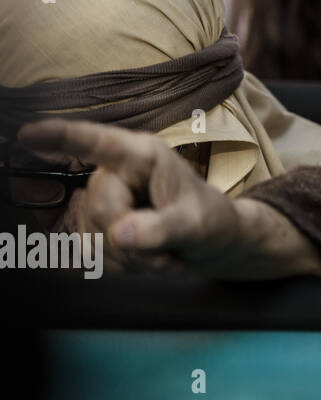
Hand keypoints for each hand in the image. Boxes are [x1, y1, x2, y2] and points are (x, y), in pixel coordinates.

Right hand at [17, 120, 320, 277]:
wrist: (212, 241)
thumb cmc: (211, 220)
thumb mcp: (197, 224)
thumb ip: (162, 228)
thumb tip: (121, 234)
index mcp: (142, 156)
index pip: (98, 143)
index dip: (61, 137)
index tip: (29, 133)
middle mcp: (116, 173)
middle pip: (99, 211)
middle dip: (134, 240)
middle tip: (170, 248)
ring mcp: (103, 199)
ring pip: (94, 239)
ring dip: (131, 257)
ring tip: (163, 250)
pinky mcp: (96, 226)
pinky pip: (93, 255)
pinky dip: (122, 266)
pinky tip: (146, 258)